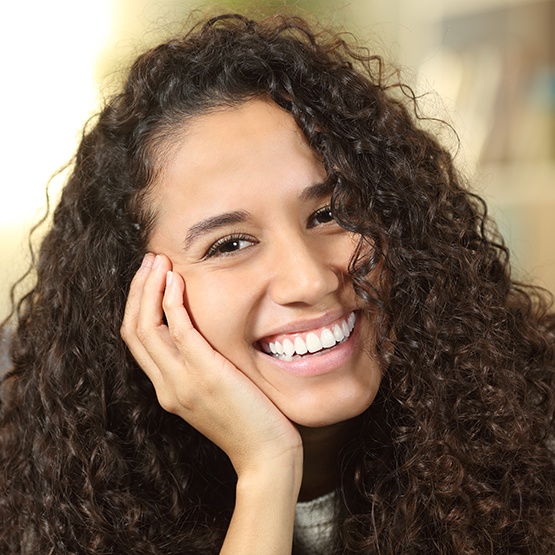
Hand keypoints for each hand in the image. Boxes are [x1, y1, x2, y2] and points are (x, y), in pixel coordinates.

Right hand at [121, 253, 301, 476]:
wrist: (266, 454)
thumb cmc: (250, 421)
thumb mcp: (217, 392)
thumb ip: (202, 367)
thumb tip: (203, 336)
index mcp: (168, 388)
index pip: (137, 340)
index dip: (137, 305)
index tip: (148, 277)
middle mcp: (167, 385)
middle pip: (133, 329)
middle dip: (137, 290)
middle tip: (149, 259)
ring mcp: (182, 382)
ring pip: (146, 327)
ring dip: (149, 288)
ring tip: (158, 261)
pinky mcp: (205, 376)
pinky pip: (178, 331)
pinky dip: (171, 303)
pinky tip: (176, 281)